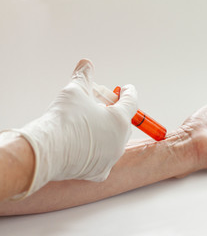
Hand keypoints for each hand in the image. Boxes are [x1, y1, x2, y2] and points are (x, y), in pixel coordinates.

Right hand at [12, 59, 137, 196]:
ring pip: (113, 141)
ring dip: (106, 132)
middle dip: (115, 112)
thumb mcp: (74, 92)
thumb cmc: (64, 119)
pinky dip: (98, 152)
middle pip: (123, 122)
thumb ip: (84, 76)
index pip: (131, 102)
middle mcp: (120, 141)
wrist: (46, 151)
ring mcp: (111, 158)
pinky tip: (88, 146)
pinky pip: (103, 159)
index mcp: (120, 120)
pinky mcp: (99, 172)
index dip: (128, 92)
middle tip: (102, 105)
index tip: (125, 88)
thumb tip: (86, 63)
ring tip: (91, 124)